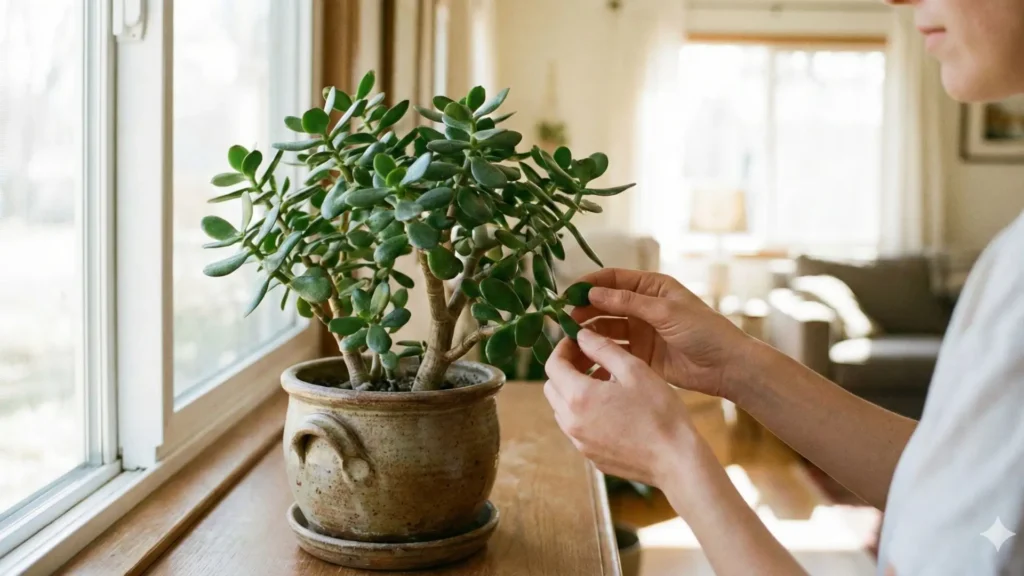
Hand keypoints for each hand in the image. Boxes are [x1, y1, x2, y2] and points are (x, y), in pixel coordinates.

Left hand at [544, 329, 703, 486]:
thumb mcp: (634, 370)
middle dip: (566, 369)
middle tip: (592, 359)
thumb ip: (603, 348)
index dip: (563, 348)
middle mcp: (572, 423)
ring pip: (563, 409)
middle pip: (552, 388)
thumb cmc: (659, 412)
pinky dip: (585, 413)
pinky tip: (612, 408)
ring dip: (575, 391)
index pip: (553, 365)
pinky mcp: (592, 456)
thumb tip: (581, 335)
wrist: (676, 461)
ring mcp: (580, 443)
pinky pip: (578, 429)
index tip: (578, 341)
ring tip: (605, 382)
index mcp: (579, 397)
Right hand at [571, 268, 755, 399]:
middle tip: (563, 317)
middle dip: (584, 308)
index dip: (590, 283)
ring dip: (588, 329)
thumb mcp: (665, 311)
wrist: (726, 366)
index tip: (568, 293)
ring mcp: (641, 330)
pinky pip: (614, 349)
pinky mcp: (640, 354)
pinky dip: (599, 350)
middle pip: (605, 303)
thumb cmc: (704, 331)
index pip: (613, 279)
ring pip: (606, 327)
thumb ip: (628, 302)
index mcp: (652, 287)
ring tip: (570, 336)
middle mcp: (643, 306)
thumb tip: (594, 292)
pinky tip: (584, 354)